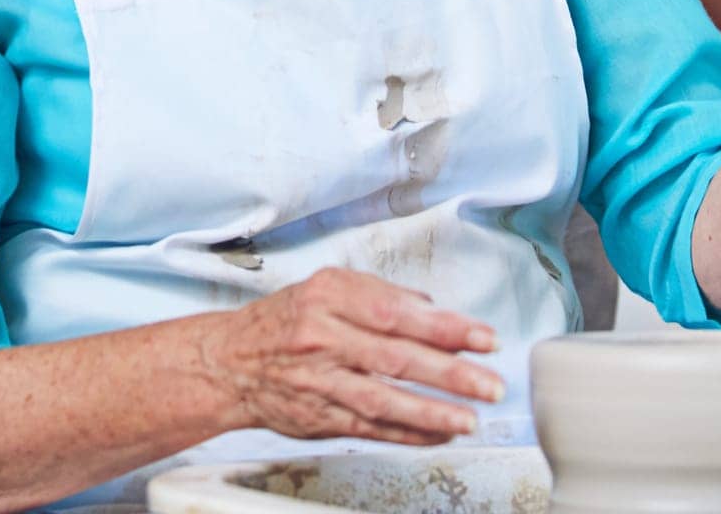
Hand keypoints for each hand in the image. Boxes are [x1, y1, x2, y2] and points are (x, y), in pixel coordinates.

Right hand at [197, 268, 503, 447]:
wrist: (230, 362)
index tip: (483, 337)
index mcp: (330, 296)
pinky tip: (437, 434)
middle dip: (450, 373)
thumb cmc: (285, 320)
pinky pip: (369, 428)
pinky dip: (407, 433)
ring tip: (470, 418)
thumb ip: (381, 294)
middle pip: (395, 357)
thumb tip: (433, 310)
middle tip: (490, 382)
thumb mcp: (329, 287)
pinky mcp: (319, 417)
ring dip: (431, 412)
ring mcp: (320, 381)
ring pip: (383, 400)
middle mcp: (324, 337)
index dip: (444, 327)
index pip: (397, 311)